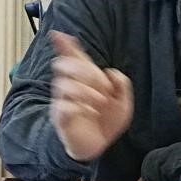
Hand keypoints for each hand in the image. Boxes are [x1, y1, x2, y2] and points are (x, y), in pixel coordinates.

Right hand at [48, 31, 132, 162]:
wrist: (97, 146)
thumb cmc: (105, 120)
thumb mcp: (122, 101)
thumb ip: (121, 83)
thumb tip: (110, 72)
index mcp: (83, 79)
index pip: (70, 56)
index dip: (64, 44)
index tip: (58, 34)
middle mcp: (69, 87)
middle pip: (64, 64)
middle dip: (85, 70)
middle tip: (103, 86)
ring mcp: (63, 102)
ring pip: (64, 84)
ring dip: (86, 92)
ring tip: (100, 103)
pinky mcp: (62, 119)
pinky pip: (63, 106)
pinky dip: (79, 108)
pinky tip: (90, 114)